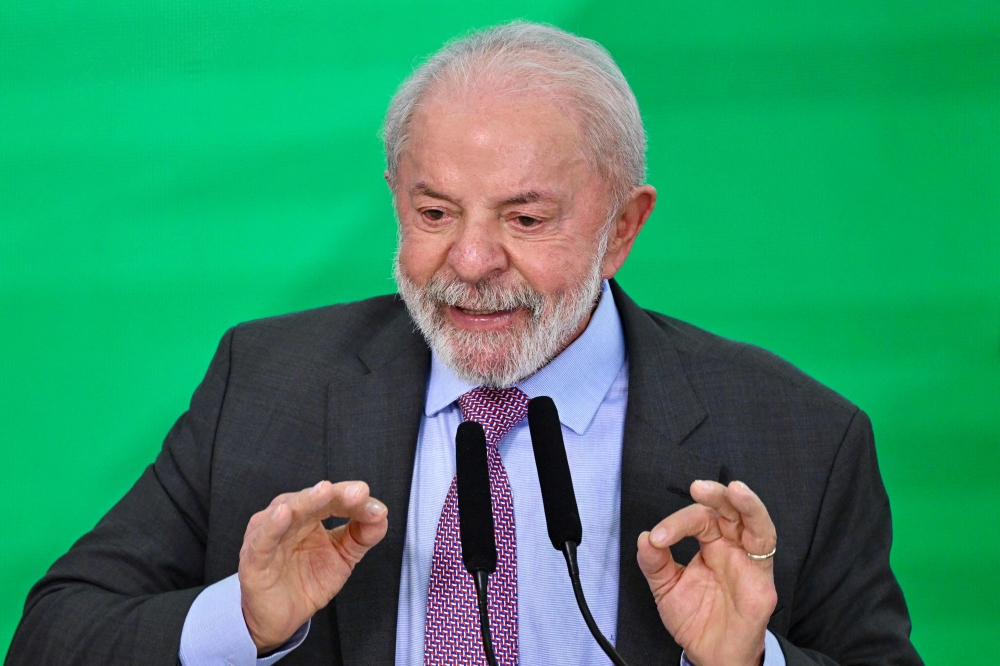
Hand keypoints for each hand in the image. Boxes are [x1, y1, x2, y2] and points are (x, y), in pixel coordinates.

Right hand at [238, 480, 387, 653]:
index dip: (355, 501)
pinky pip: (262, 540)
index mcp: (310, 515)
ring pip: (287, 511)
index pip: (334, 499)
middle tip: (359, 493)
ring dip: (307, 500)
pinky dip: (272, 526)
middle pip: (313, 499)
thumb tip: (381, 516)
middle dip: (337, 494)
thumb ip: (362, 536)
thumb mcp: (342, 557)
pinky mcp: (254, 559)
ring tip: (324, 491)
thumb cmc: (306, 581)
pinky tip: (283, 514)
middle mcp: (289, 519)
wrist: (280, 619)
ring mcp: (269, 536)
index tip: (377, 510)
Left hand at [637, 480, 776, 665]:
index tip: (657, 539)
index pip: (698, 519)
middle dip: (716, 494)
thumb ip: (654, 563)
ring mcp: (749, 562)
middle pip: (729, 510)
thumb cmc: (695, 619)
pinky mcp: (762, 582)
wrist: (710, 655)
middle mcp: (732, 547)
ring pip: (756, 522)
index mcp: (711, 544)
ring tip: (734, 490)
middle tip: (697, 487)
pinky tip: (748, 512)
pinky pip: (766, 550)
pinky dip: (759, 528)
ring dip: (746, 504)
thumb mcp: (665, 588)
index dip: (676, 523)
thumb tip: (644, 538)